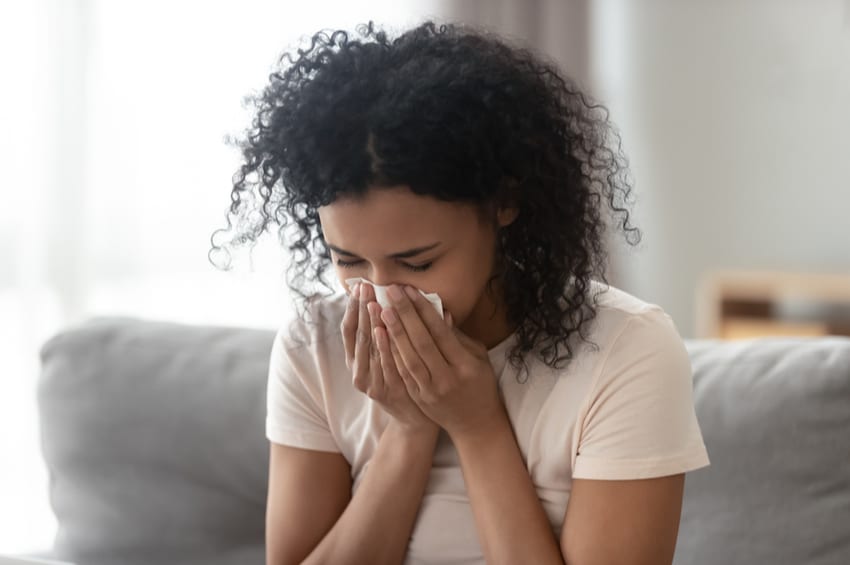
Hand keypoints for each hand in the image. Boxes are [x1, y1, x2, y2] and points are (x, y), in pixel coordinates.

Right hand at [341, 283, 436, 434]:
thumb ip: (395, 330)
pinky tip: (382, 331)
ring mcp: (369, 382)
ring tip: (372, 302)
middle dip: (361, 309)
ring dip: (370, 324)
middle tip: (364, 287)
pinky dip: (382, 348)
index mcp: (357, 360)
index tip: (358, 286)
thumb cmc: (407, 380)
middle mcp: (358, 370)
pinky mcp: (383, 392)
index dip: (352, 307)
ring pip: (368, 349)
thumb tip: (407, 297)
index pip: (349, 328)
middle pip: (357, 334)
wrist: (415, 419)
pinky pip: (382, 365)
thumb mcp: (395, 354)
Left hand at [379, 285, 506, 439]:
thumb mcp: (478, 357)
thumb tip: (439, 312)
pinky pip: (402, 373)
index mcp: (466, 365)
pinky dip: (392, 354)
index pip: (441, 333)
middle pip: (422, 343)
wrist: (475, 424)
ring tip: (381, 311)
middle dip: (405, 315)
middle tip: (391, 293)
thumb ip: (458, 336)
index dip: (424, 311)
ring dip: (393, 333)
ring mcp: (431, 391)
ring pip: (408, 358)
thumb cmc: (480, 384)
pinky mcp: (419, 398)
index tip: (411, 291)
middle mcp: (447, 378)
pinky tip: (381, 337)